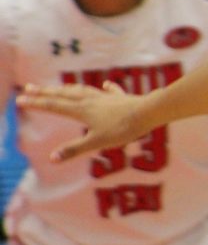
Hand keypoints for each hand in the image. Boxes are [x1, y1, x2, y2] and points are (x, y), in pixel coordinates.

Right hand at [16, 82, 149, 161]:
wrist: (148, 112)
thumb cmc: (123, 128)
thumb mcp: (97, 142)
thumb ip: (75, 149)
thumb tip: (52, 158)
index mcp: (82, 110)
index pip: (54, 106)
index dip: (37, 103)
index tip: (21, 100)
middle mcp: (91, 100)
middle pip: (64, 95)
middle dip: (46, 92)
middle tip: (29, 87)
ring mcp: (106, 97)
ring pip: (83, 90)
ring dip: (69, 88)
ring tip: (61, 87)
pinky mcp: (121, 98)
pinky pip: (111, 92)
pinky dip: (106, 89)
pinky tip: (106, 86)